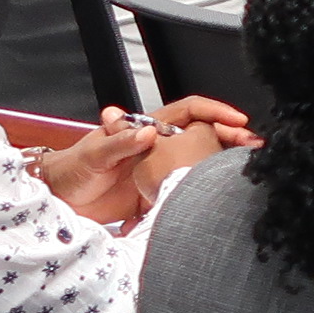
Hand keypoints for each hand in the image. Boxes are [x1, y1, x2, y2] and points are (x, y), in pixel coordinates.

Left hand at [34, 99, 255, 223]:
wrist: (60, 201)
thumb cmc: (72, 170)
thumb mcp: (93, 154)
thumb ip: (119, 142)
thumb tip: (149, 131)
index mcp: (146, 129)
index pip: (190, 111)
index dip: (215, 112)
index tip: (237, 120)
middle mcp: (159, 147)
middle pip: (203, 135)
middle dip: (231, 138)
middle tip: (253, 148)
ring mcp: (160, 170)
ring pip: (199, 161)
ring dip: (221, 164)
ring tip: (245, 171)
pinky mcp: (158, 194)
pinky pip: (186, 190)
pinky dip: (203, 193)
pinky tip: (220, 198)